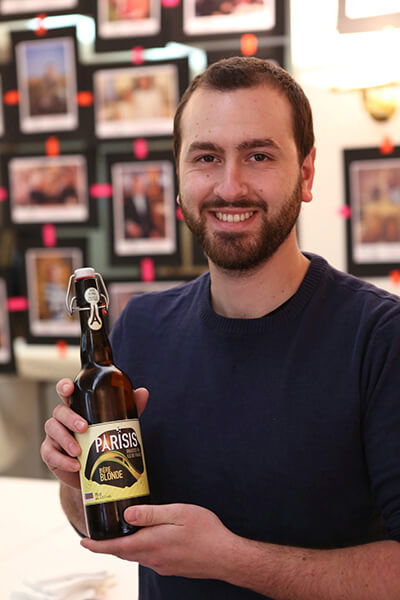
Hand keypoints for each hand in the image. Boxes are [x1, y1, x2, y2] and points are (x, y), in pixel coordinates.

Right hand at [40, 378, 148, 487]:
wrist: (94, 472)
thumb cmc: (103, 440)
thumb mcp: (117, 422)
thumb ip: (129, 407)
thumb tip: (143, 392)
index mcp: (77, 406)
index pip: (66, 391)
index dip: (65, 387)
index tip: (70, 389)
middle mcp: (63, 418)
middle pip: (59, 411)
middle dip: (70, 418)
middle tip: (84, 427)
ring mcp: (54, 435)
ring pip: (53, 430)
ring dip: (65, 440)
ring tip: (79, 451)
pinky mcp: (50, 453)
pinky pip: (50, 454)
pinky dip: (62, 460)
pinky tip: (75, 465)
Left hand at [81, 503, 235, 579]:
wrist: (226, 557)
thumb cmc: (206, 532)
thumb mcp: (178, 514)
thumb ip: (151, 514)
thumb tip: (126, 516)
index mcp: (151, 544)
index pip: (116, 548)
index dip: (98, 545)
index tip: (83, 542)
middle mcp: (153, 558)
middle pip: (124, 553)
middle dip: (110, 545)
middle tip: (99, 534)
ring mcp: (163, 566)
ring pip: (137, 556)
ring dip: (126, 547)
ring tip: (122, 533)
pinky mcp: (172, 568)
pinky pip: (149, 558)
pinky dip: (141, 549)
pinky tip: (149, 539)